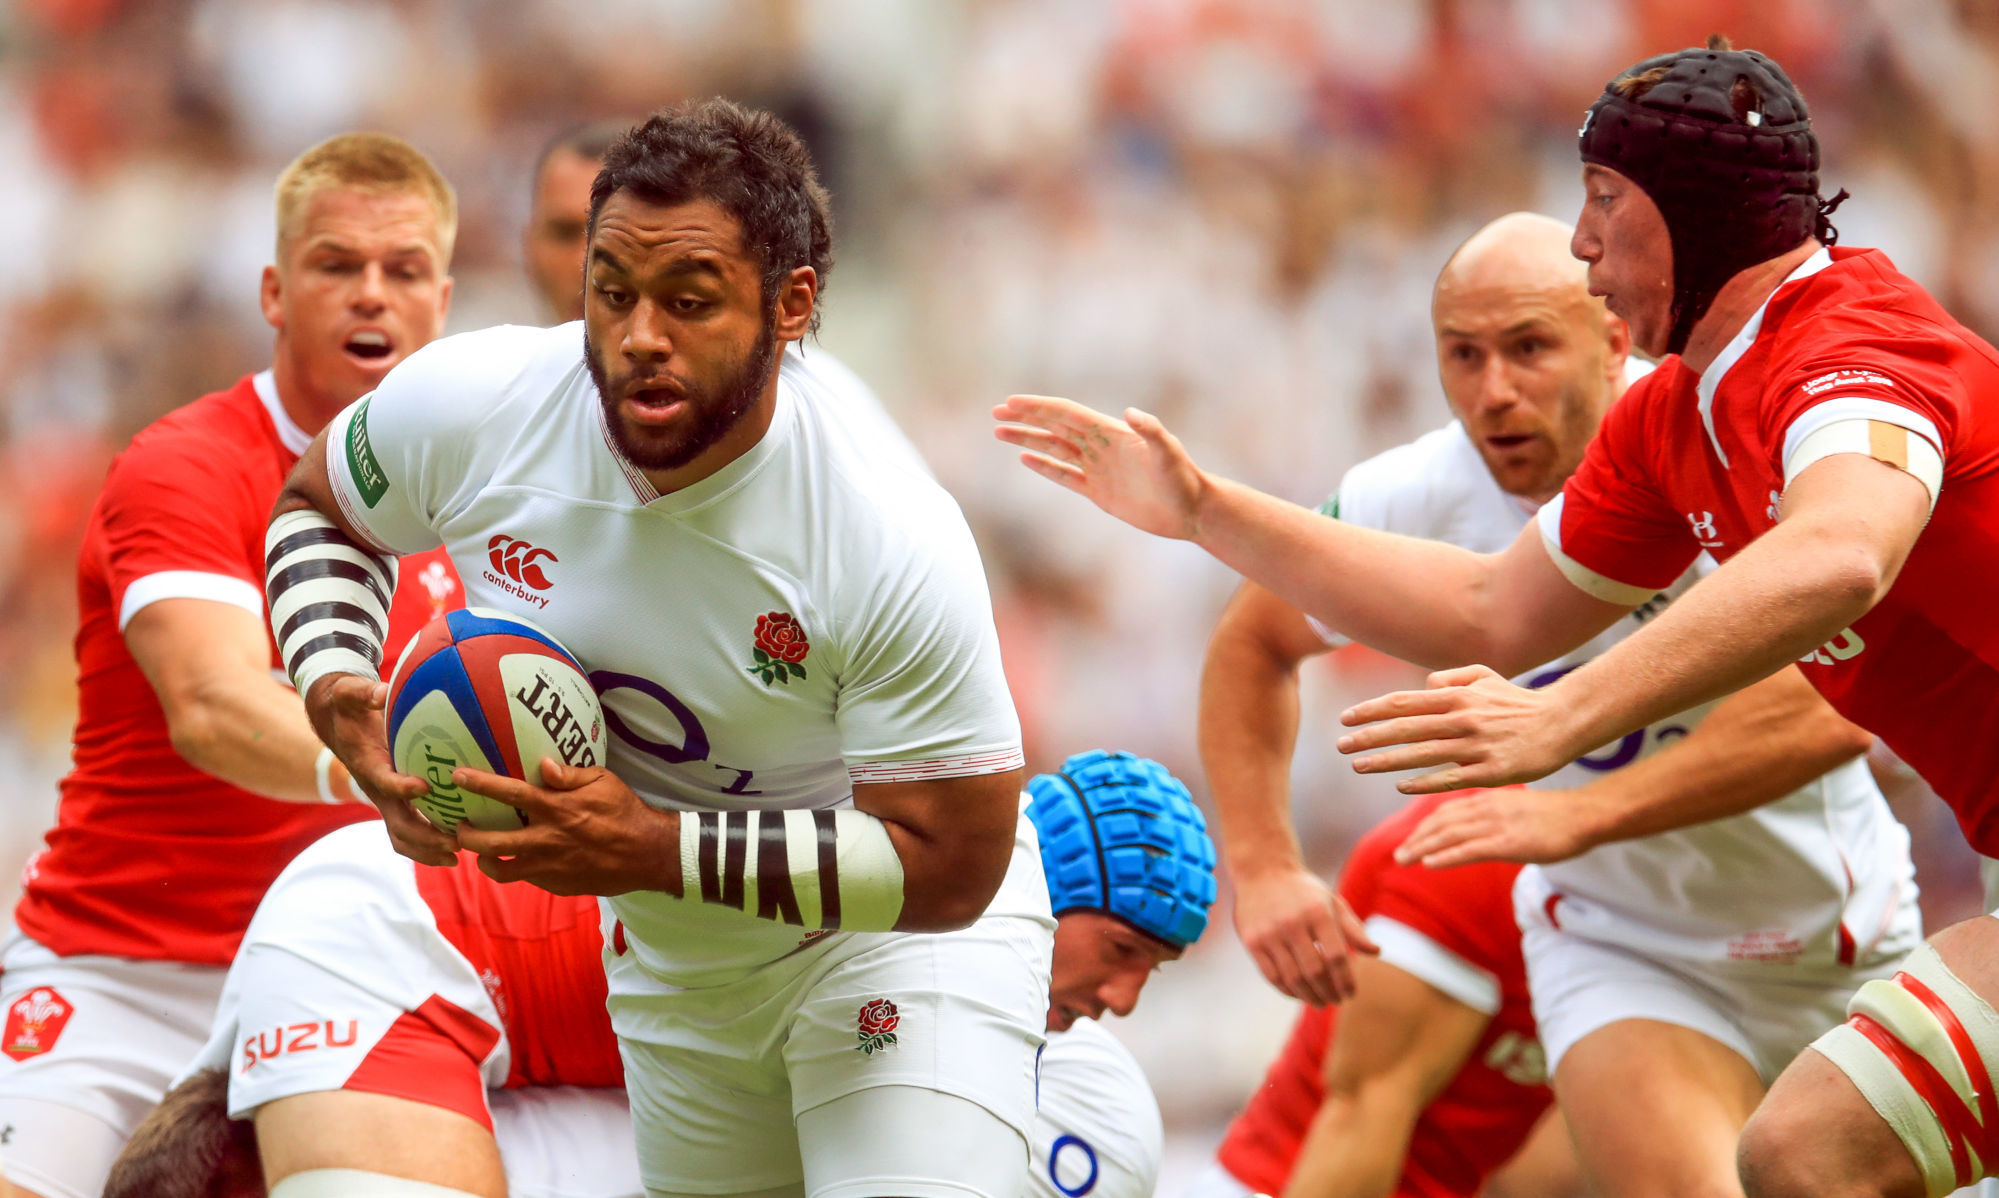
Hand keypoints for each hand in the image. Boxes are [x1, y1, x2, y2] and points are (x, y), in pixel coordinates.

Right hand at [305, 673, 453, 865]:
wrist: (335, 722)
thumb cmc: (347, 705)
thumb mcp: (349, 693)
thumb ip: (362, 693)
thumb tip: (381, 691)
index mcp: (366, 763)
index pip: (381, 780)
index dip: (399, 786)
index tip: (423, 788)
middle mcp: (375, 787)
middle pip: (395, 822)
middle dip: (424, 835)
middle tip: (456, 843)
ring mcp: (384, 799)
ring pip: (401, 834)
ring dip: (426, 849)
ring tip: (458, 857)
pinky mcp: (394, 802)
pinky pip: (408, 831)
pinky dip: (427, 844)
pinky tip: (457, 847)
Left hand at [451, 759, 677, 896]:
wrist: (647, 854)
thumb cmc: (625, 812)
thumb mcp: (603, 781)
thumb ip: (570, 774)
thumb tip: (542, 765)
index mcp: (556, 809)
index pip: (509, 794)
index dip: (480, 784)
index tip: (457, 776)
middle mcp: (546, 839)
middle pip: (490, 841)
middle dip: (466, 834)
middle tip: (460, 826)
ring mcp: (548, 866)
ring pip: (500, 869)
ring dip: (483, 860)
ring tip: (481, 851)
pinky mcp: (555, 884)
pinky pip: (525, 878)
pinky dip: (516, 868)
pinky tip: (519, 859)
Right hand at [992, 395, 1207, 539]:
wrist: (1192, 510)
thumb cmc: (1184, 480)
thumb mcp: (1169, 453)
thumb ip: (1151, 431)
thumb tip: (1130, 413)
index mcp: (1111, 432)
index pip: (1067, 415)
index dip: (1039, 407)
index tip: (1012, 402)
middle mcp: (1101, 447)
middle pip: (1054, 427)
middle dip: (1025, 419)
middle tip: (996, 412)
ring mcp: (1098, 469)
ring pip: (1054, 449)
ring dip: (1028, 440)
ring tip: (999, 432)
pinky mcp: (1099, 492)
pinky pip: (1065, 476)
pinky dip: (1045, 467)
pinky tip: (1026, 459)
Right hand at [1232, 866, 1378, 1005]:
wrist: (1261, 870)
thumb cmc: (1303, 890)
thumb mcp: (1331, 902)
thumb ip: (1353, 928)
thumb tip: (1376, 952)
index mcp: (1317, 912)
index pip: (1336, 956)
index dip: (1345, 980)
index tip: (1351, 993)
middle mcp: (1292, 923)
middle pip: (1315, 971)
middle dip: (1329, 992)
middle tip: (1336, 1001)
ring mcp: (1269, 933)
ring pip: (1293, 978)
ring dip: (1309, 996)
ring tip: (1320, 1002)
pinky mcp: (1252, 941)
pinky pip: (1272, 976)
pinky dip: (1287, 990)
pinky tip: (1299, 994)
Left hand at [1337, 665, 1577, 793]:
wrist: (1563, 723)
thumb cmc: (1518, 701)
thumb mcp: (1485, 677)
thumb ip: (1451, 679)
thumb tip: (1422, 687)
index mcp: (1458, 696)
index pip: (1403, 702)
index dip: (1371, 710)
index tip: (1345, 718)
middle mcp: (1463, 719)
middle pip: (1405, 729)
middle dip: (1368, 737)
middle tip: (1340, 746)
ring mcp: (1476, 746)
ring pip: (1421, 755)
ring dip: (1386, 761)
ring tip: (1358, 765)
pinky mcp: (1491, 771)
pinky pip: (1449, 778)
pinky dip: (1422, 782)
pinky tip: (1399, 785)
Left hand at [1392, 787, 1609, 867]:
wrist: (1582, 815)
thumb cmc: (1553, 816)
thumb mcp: (1514, 808)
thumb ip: (1491, 816)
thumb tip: (1474, 830)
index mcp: (1487, 799)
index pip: (1446, 811)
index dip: (1424, 826)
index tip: (1409, 840)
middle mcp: (1486, 808)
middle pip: (1441, 823)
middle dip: (1417, 839)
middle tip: (1397, 855)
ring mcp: (1495, 825)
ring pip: (1449, 836)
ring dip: (1422, 848)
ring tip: (1403, 860)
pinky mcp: (1507, 843)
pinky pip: (1469, 850)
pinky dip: (1446, 856)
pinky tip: (1429, 864)